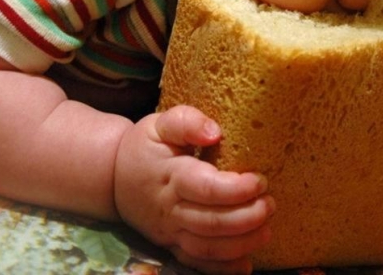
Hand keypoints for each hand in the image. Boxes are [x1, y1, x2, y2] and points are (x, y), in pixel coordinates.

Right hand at [114, 105, 274, 273]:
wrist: (112, 177)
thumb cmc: (144, 146)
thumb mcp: (160, 123)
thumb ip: (187, 121)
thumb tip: (215, 131)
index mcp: (171, 175)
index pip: (206, 188)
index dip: (237, 189)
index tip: (260, 180)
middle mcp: (169, 208)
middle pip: (211, 222)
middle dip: (247, 218)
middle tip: (270, 204)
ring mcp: (169, 231)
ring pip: (206, 247)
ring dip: (241, 244)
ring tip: (267, 230)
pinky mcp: (171, 245)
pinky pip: (196, 264)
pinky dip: (222, 269)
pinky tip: (246, 264)